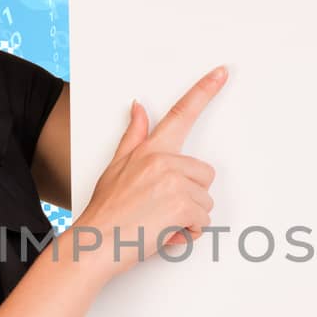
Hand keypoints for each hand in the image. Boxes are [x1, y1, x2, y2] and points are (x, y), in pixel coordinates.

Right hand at [73, 66, 228, 282]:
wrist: (95, 244)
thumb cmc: (105, 211)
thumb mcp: (116, 166)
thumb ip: (134, 136)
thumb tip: (139, 108)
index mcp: (150, 150)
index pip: (181, 114)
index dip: (204, 91)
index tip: (221, 73)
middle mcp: (164, 161)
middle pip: (204, 174)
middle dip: (190, 195)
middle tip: (162, 208)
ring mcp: (174, 182)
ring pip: (205, 201)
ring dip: (189, 217)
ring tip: (159, 223)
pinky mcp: (183, 204)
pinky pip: (203, 221)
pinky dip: (189, 233)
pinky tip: (165, 233)